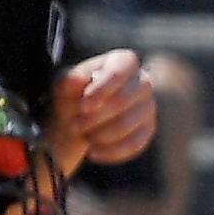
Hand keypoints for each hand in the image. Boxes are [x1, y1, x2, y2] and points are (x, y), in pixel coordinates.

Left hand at [49, 49, 154, 168]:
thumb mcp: (65, 83)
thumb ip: (71, 79)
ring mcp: (148, 106)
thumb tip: (79, 79)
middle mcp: (142, 81)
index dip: (103, 89)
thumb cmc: (73, 95)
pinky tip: (93, 152)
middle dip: (95, 117)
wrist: (79, 118)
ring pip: (127, 125)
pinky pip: (134, 144)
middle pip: (124, 100)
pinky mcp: (148, 129)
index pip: (120, 71)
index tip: (83, 106)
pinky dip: (111, 151)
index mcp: (124, 62)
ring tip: (83, 137)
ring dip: (100, 135)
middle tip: (74, 126)